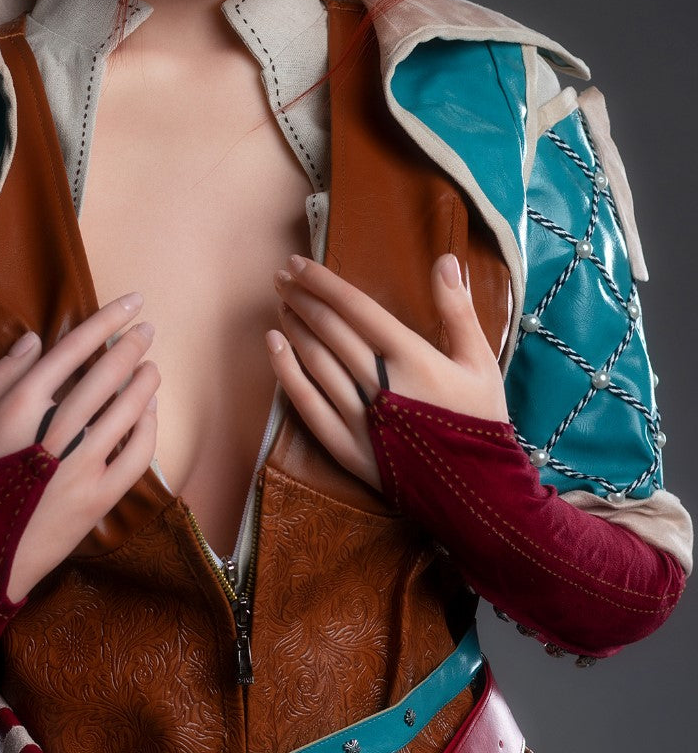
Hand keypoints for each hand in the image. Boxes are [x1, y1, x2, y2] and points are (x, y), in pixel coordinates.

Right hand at [0, 293, 159, 600]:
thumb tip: (34, 339)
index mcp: (19, 406)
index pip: (73, 350)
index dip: (105, 322)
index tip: (130, 303)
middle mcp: (54, 430)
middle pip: (106, 375)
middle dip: (132, 346)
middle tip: (147, 330)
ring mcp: (81, 465)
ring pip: (126, 411)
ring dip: (144, 383)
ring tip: (152, 367)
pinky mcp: (98, 498)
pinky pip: (137, 457)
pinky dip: (148, 430)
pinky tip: (150, 413)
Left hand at [266, 253, 507, 491]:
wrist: (477, 493)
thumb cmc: (480, 422)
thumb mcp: (480, 362)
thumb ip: (459, 310)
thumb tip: (445, 259)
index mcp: (412, 358)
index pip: (356, 308)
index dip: (323, 282)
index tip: (299, 263)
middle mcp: (379, 384)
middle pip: (329, 329)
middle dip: (301, 297)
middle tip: (282, 277)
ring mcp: (358, 417)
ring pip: (315, 360)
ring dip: (294, 326)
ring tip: (281, 303)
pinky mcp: (345, 447)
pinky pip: (306, 403)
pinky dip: (286, 370)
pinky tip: (273, 345)